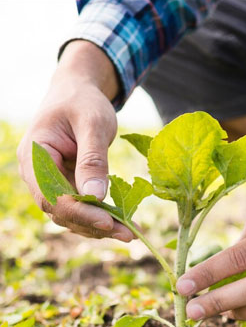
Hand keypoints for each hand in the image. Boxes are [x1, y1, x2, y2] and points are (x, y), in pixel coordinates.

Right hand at [17, 41, 133, 241]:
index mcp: (35, 155)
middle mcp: (37, 173)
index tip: (109, 222)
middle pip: (61, 210)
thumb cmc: (83, 102)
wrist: (78, 92)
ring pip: (71, 213)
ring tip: (130, 233)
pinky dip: (101, 215)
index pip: (51, 195)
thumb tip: (96, 197)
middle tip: (128, 235)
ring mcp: (50, 180)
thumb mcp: (93, 124)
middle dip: (94, 225)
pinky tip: (123, 221)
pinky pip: (81, 205)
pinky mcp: (66, 183)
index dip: (79, 212)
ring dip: (99, 225)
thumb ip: (93, 159)